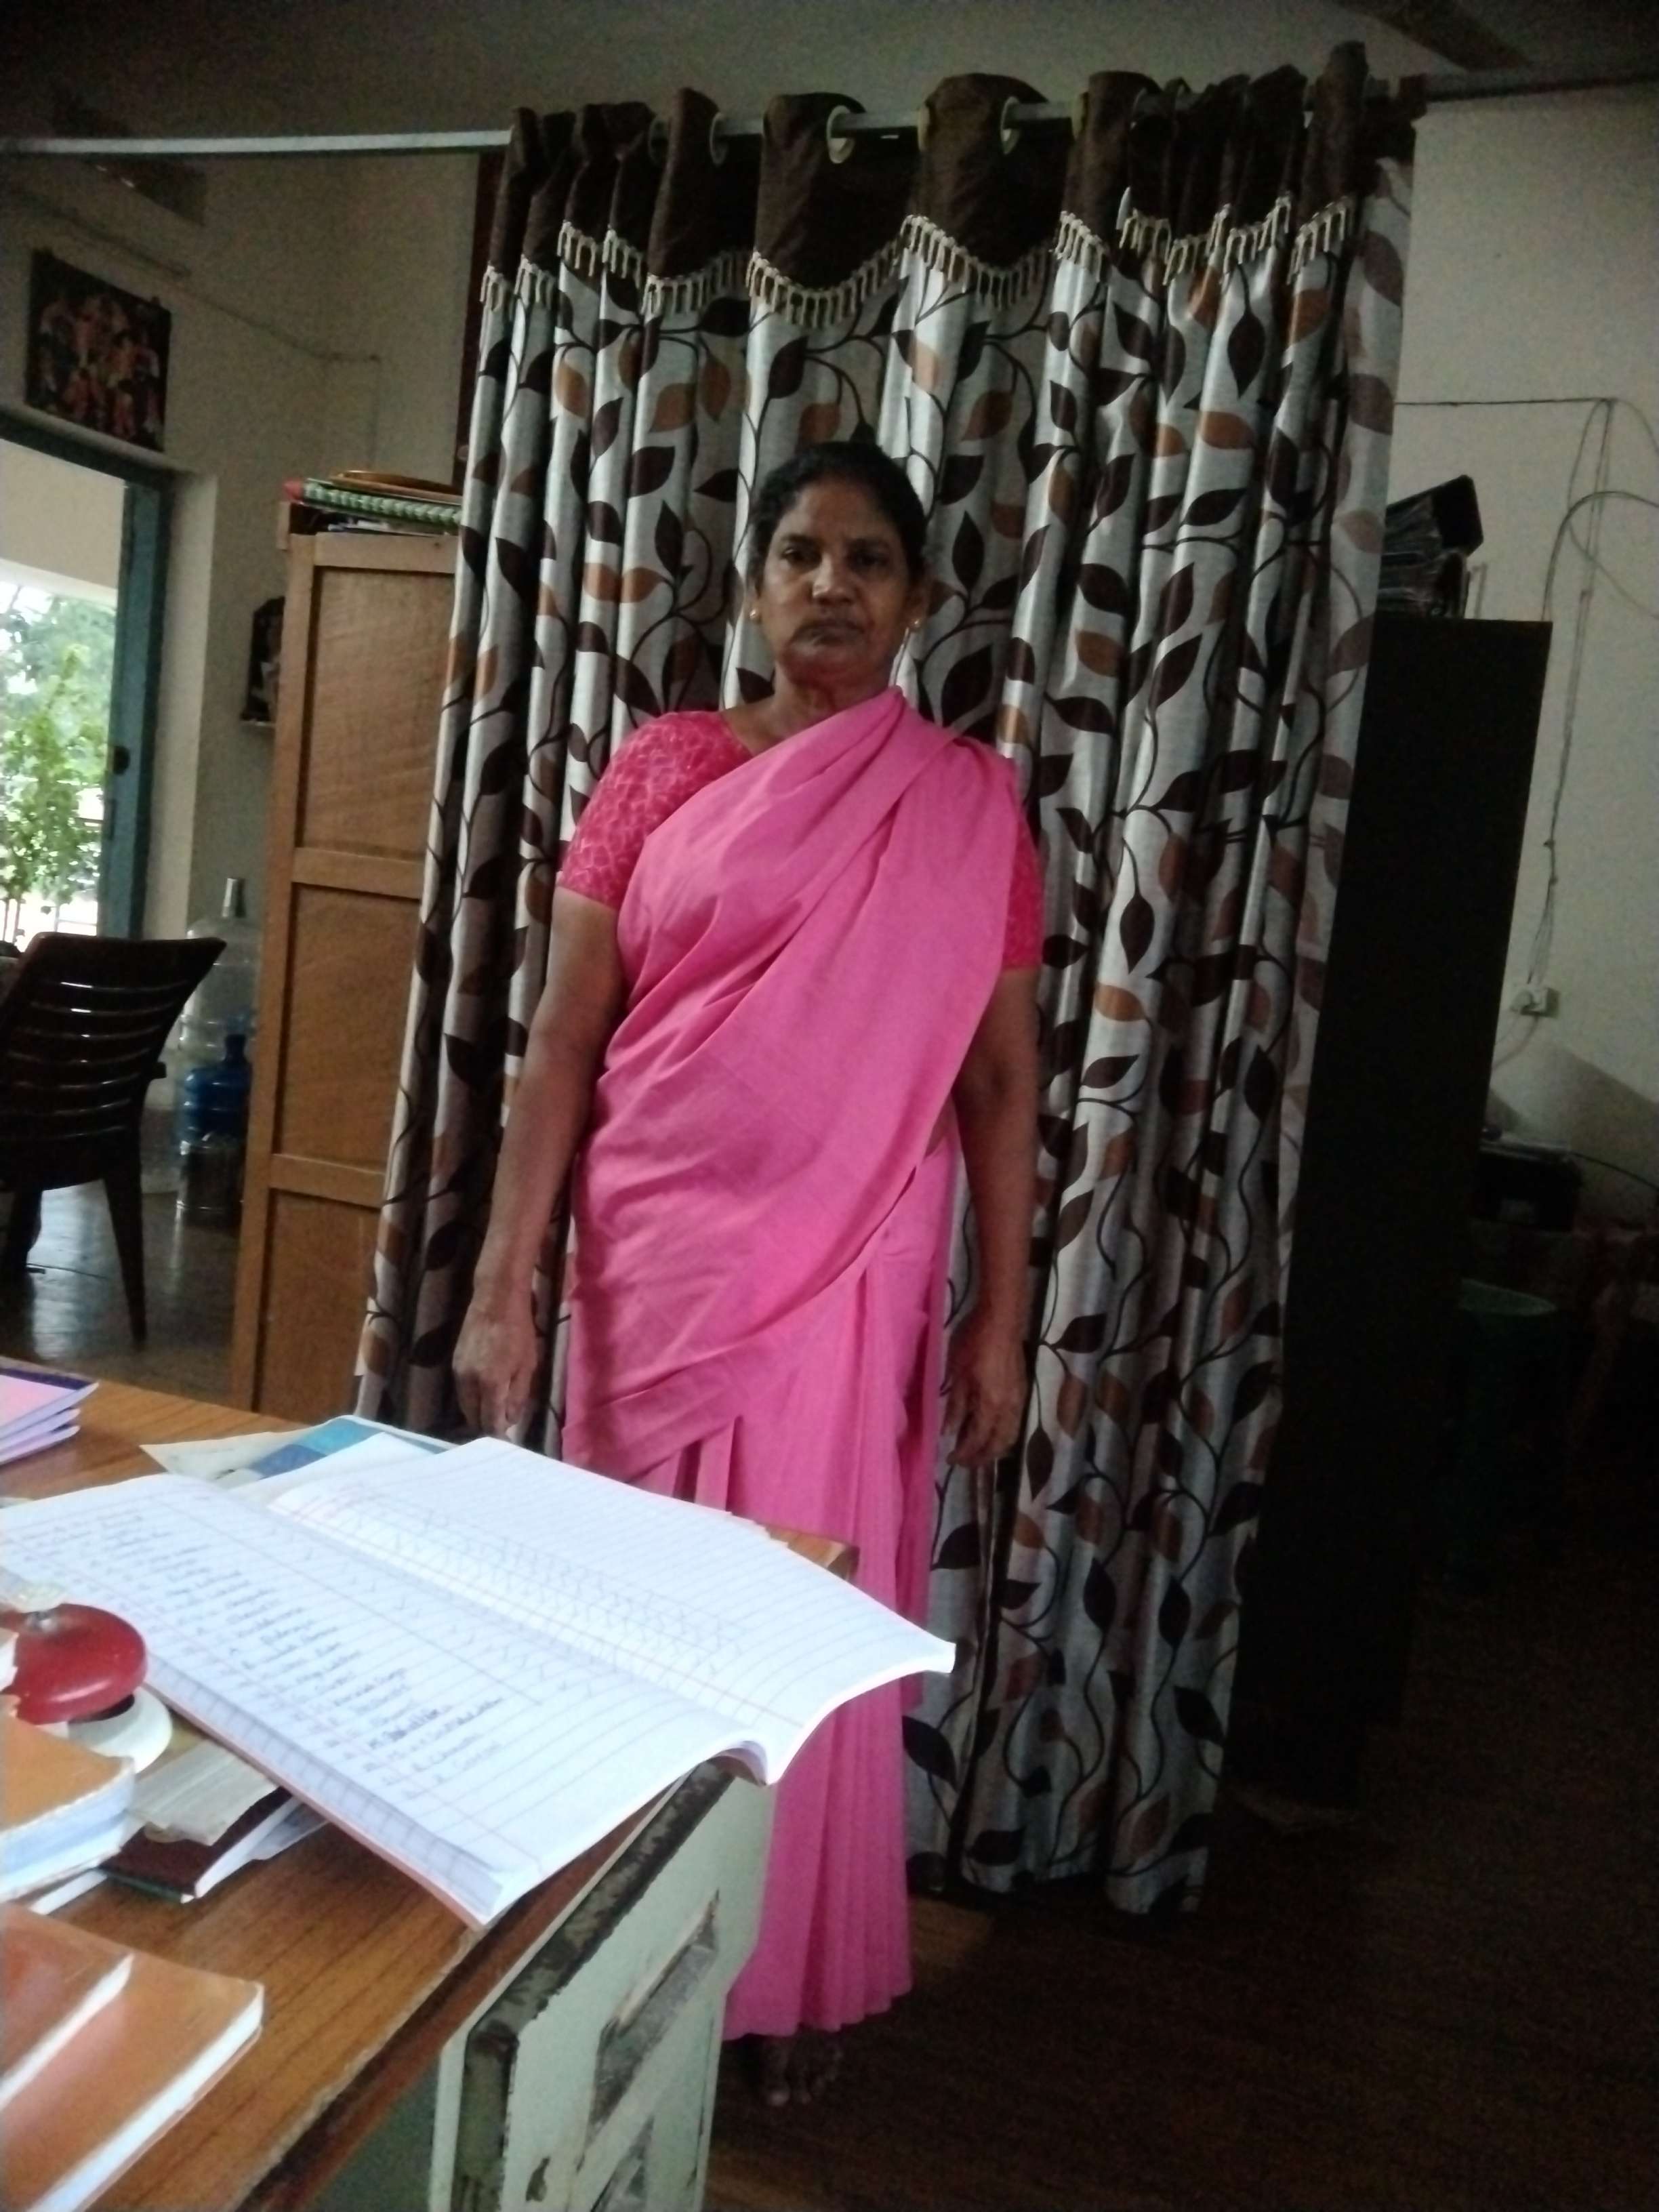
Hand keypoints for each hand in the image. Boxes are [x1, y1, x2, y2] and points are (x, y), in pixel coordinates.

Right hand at [453, 1292, 538, 1437]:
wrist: (496, 1300)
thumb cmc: (519, 1331)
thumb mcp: (527, 1365)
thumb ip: (518, 1396)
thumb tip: (509, 1420)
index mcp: (490, 1384)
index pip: (490, 1421)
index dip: (498, 1434)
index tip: (506, 1442)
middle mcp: (469, 1382)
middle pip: (473, 1417)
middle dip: (486, 1426)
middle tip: (500, 1427)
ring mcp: (458, 1372)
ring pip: (465, 1405)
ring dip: (477, 1413)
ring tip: (493, 1414)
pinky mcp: (454, 1363)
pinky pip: (461, 1391)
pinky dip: (471, 1399)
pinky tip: (484, 1397)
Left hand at [944, 1308, 1027, 1466]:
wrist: (1002, 1319)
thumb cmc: (973, 1342)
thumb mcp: (957, 1373)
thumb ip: (956, 1405)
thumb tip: (949, 1432)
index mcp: (991, 1404)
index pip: (978, 1440)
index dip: (964, 1454)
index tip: (950, 1459)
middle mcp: (1009, 1408)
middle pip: (998, 1444)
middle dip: (982, 1458)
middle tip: (964, 1462)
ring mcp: (1019, 1400)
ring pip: (1010, 1436)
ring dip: (995, 1449)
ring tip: (978, 1452)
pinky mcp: (1022, 1391)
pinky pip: (1015, 1424)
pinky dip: (1003, 1435)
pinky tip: (991, 1431)